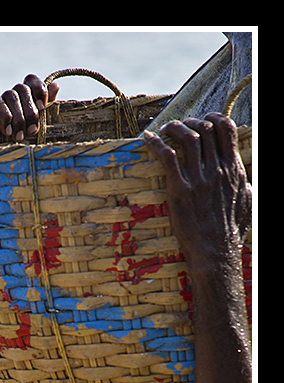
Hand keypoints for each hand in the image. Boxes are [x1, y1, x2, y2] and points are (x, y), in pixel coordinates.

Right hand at [0, 74, 58, 141]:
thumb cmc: (23, 130)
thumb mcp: (37, 120)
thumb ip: (47, 103)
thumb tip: (56, 86)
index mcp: (28, 92)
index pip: (32, 79)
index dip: (38, 90)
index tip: (42, 107)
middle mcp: (15, 91)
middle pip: (23, 89)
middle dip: (30, 112)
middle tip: (32, 130)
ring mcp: (3, 96)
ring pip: (12, 97)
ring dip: (18, 119)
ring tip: (20, 136)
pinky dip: (5, 119)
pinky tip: (8, 131)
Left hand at [144, 114, 251, 273]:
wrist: (216, 251)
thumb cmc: (231, 232)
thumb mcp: (248, 202)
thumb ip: (245, 185)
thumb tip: (245, 180)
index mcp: (234, 169)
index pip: (226, 130)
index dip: (214, 118)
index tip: (205, 120)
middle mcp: (217, 170)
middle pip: (205, 130)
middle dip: (191, 122)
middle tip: (181, 127)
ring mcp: (198, 179)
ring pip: (187, 138)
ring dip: (174, 128)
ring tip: (166, 130)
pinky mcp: (180, 189)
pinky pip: (167, 158)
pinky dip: (155, 145)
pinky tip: (147, 140)